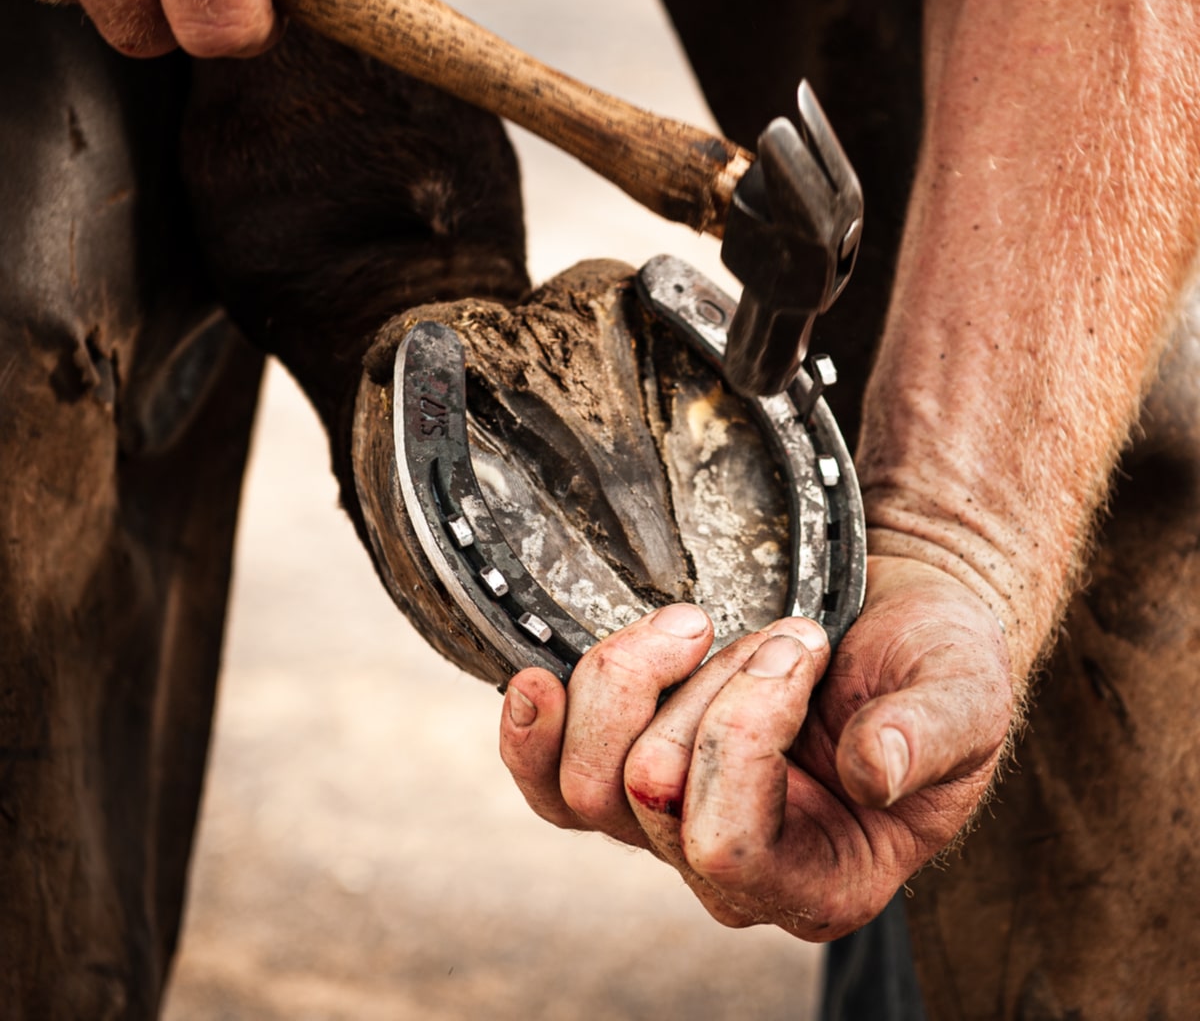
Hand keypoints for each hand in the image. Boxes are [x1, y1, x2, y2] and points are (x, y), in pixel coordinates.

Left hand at [499, 556, 1012, 938]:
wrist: (886, 622)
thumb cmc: (930, 665)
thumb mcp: (964, 695)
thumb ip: (931, 735)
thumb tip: (874, 772)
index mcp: (825, 878)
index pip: (729, 844)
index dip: (745, 730)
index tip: (801, 643)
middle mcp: (737, 870)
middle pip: (650, 791)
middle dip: (710, 683)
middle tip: (778, 633)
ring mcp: (673, 823)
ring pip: (589, 780)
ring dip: (639, 677)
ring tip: (702, 628)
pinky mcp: (632, 771)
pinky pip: (550, 782)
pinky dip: (534, 731)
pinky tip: (537, 683)